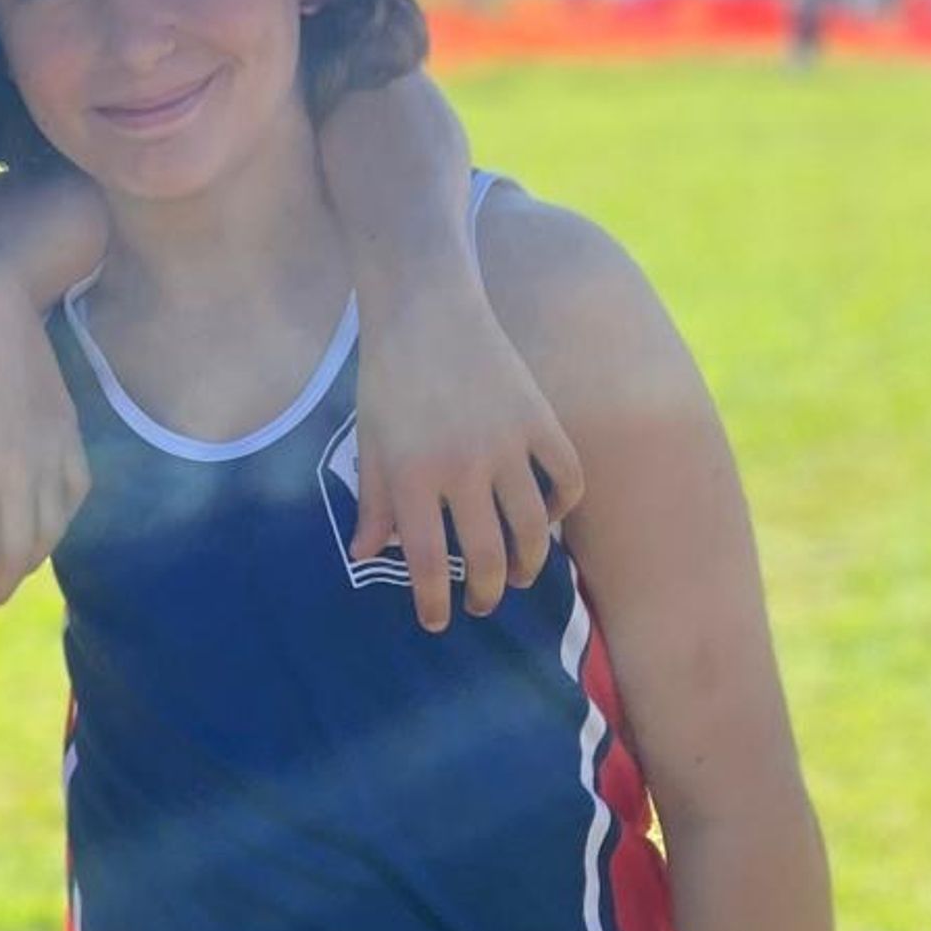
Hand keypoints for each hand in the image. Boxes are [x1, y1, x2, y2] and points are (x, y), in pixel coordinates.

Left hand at [352, 278, 582, 629]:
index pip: (425, 559)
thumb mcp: (370, 442)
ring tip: (516, 575)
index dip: (433, 600)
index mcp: (412, 474)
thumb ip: (374, 502)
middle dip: (483, 592)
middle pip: (485, 554)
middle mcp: (462, 466)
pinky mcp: (540, 420)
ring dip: (528, 562)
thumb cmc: (388, 378)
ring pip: (533, 528)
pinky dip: (563, 506)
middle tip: (478, 604)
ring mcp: (507, 444)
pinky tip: (548, 519)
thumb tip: (364, 555)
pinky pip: (565, 479)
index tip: (438, 622)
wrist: (425, 308)